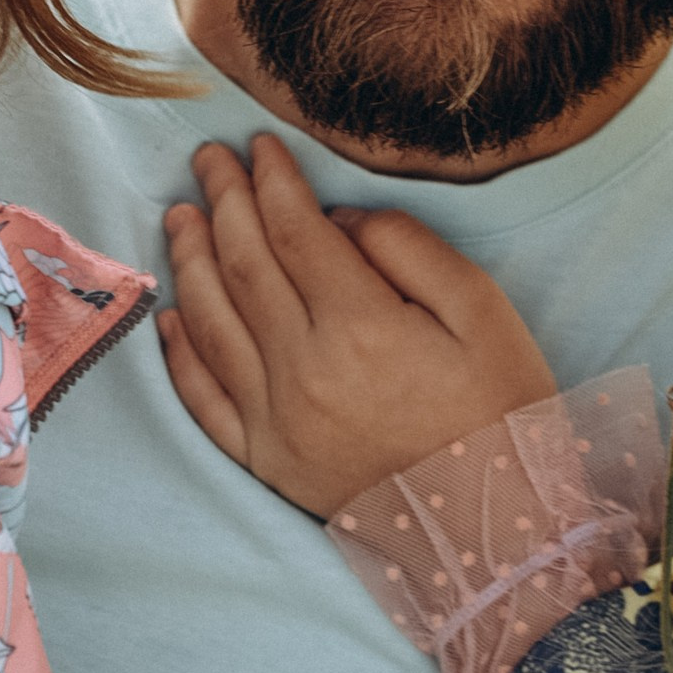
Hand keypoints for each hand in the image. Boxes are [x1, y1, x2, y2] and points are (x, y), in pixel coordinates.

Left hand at [159, 136, 557, 515]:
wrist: (499, 529)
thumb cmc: (500, 408)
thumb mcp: (482, 309)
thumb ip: (408, 249)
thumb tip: (339, 219)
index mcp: (359, 327)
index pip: (294, 232)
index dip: (272, 180)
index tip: (259, 144)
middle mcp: (303, 372)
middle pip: (243, 267)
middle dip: (223, 202)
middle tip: (209, 159)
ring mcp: (276, 423)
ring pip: (212, 324)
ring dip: (190, 261)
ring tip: (179, 215)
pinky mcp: (267, 463)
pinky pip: (204, 402)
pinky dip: (180, 354)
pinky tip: (171, 315)